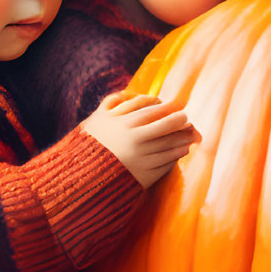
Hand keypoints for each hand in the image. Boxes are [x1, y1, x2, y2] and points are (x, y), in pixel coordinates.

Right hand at [79, 91, 197, 188]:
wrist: (82, 174)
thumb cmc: (91, 141)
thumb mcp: (99, 116)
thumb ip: (115, 100)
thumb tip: (136, 95)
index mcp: (128, 123)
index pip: (160, 112)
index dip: (174, 110)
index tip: (180, 109)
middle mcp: (139, 141)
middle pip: (170, 129)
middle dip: (183, 125)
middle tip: (188, 122)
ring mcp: (143, 160)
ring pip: (172, 148)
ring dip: (184, 141)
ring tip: (189, 138)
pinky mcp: (145, 176)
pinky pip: (167, 165)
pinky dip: (176, 157)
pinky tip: (179, 152)